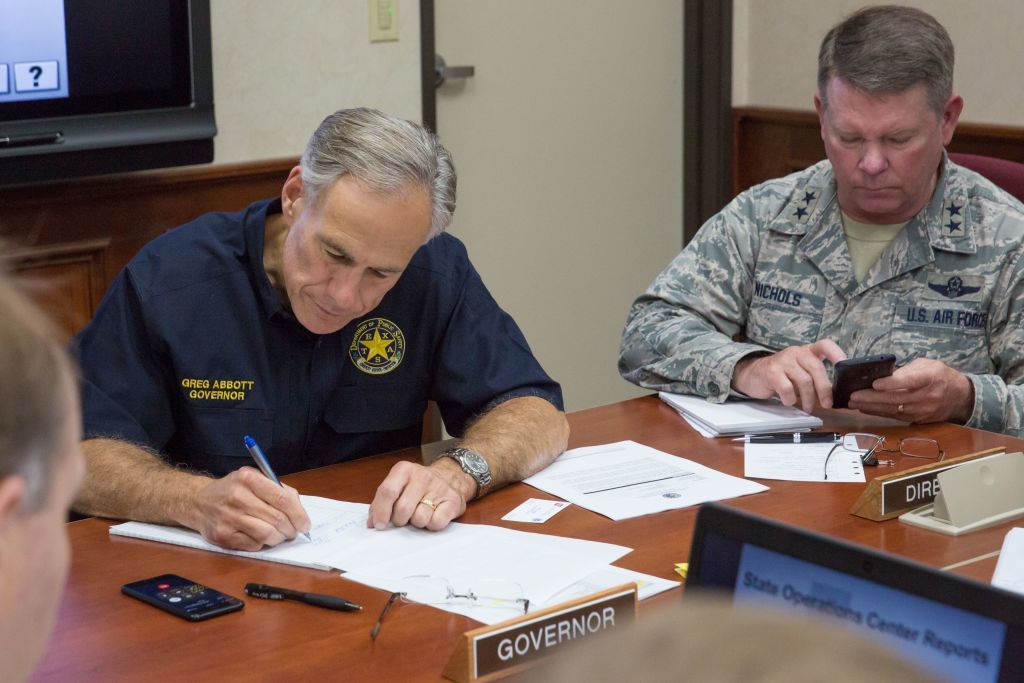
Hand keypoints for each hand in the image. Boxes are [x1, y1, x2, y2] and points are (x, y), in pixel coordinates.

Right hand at [187, 466, 310, 550]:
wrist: (199, 502)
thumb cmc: (232, 490)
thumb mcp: (253, 478)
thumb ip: (277, 489)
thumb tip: (299, 509)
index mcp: (248, 478)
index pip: (283, 498)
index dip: (299, 514)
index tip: (305, 524)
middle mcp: (237, 497)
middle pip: (277, 519)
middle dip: (291, 529)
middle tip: (293, 532)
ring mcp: (229, 518)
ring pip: (267, 535)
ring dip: (278, 538)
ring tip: (278, 534)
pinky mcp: (223, 536)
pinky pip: (254, 545)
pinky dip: (262, 543)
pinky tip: (258, 536)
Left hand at [367, 460, 470, 531]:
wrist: (451, 477)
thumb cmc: (418, 486)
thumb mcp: (399, 485)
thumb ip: (382, 501)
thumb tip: (372, 522)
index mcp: (404, 470)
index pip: (388, 491)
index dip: (381, 511)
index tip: (379, 524)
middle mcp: (422, 476)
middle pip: (402, 509)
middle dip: (399, 520)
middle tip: (403, 518)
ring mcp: (439, 488)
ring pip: (420, 518)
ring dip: (417, 522)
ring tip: (420, 513)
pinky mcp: (453, 501)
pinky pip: (436, 523)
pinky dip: (431, 525)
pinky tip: (432, 515)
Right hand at [731, 340, 847, 412]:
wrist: (752, 374)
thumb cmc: (782, 375)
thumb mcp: (799, 370)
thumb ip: (814, 376)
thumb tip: (833, 394)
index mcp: (806, 351)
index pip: (825, 345)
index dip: (836, 353)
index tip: (844, 364)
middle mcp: (796, 352)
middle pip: (816, 368)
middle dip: (824, 389)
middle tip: (827, 404)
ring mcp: (783, 361)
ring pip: (804, 380)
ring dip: (808, 398)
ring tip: (808, 408)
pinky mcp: (771, 372)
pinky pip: (787, 388)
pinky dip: (790, 399)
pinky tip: (788, 401)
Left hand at [848, 357, 974, 423]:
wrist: (960, 396)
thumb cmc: (940, 376)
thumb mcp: (927, 364)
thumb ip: (907, 369)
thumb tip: (884, 375)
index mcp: (931, 378)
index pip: (910, 381)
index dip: (891, 383)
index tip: (875, 383)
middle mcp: (927, 396)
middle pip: (896, 398)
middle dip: (872, 398)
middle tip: (854, 395)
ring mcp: (923, 410)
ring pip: (893, 410)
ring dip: (871, 407)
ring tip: (854, 403)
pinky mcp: (918, 419)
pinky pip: (895, 417)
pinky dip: (878, 413)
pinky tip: (865, 409)